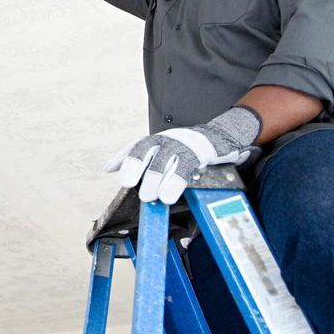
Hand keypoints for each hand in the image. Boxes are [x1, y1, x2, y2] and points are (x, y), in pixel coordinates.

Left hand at [103, 107, 261, 203]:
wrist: (223, 137)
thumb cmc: (189, 149)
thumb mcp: (164, 150)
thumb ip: (140, 158)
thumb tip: (111, 167)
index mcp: (159, 139)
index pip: (137, 145)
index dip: (124, 156)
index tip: (111, 169)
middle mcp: (168, 139)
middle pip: (147, 149)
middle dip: (136, 165)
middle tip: (128, 183)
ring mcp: (183, 144)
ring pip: (165, 159)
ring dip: (156, 178)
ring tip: (150, 196)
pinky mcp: (198, 154)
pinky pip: (184, 168)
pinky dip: (175, 182)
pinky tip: (168, 195)